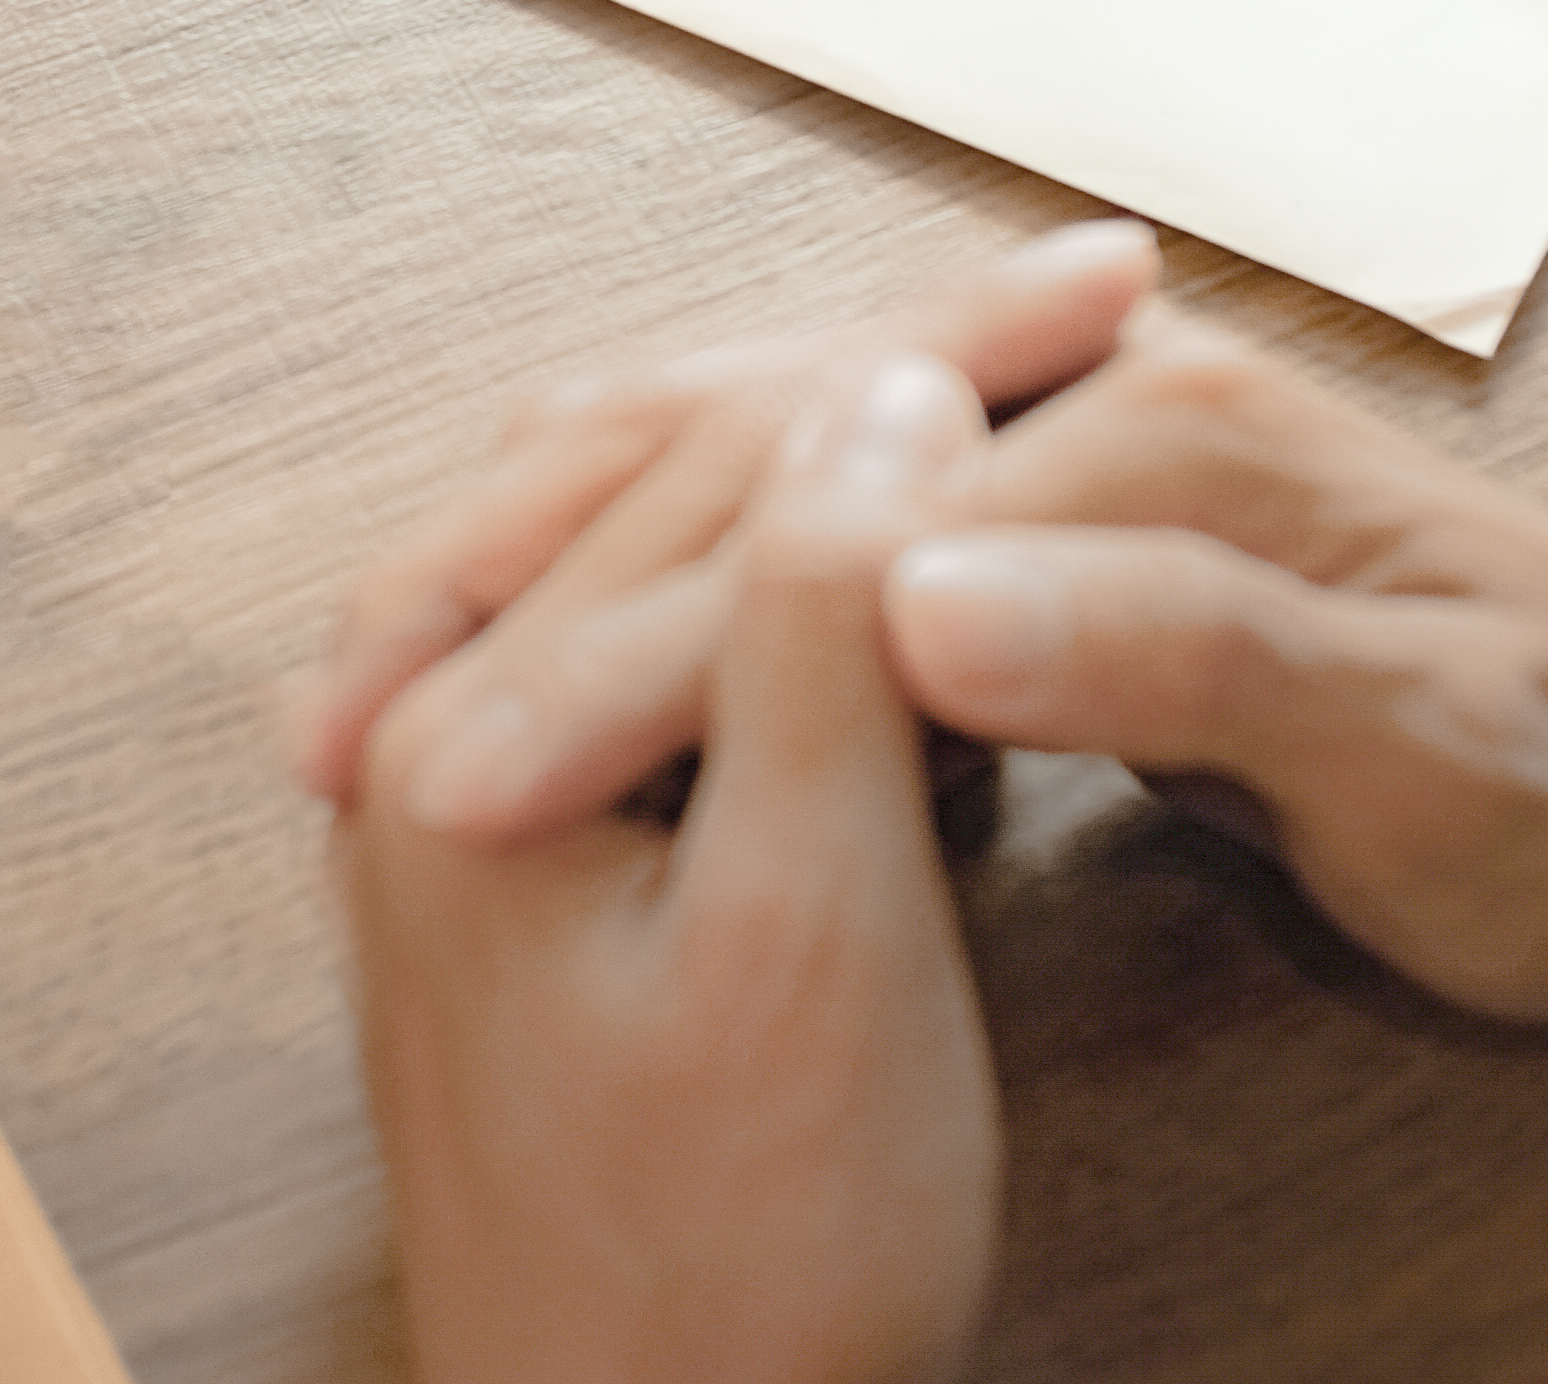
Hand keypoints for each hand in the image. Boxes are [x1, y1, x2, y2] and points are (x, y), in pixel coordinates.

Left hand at [342, 349, 1001, 1383]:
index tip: (1116, 283)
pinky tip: (915, 544)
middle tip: (1096, 286)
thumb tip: (888, 382)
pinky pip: (674, 630)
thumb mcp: (819, 933)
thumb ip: (832, 643)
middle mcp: (432, 734)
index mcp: (469, 732)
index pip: (733, 455)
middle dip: (897, 356)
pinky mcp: (552, 862)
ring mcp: (479, 798)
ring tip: (1018, 358)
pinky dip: (807, 558)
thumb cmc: (743, 1264)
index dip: (942, 345)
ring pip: (675, 528)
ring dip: (848, 437)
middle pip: (684, 459)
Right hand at [352, 272, 1547, 1027]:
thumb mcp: (1416, 752)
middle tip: (341, 742)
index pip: (799, 540)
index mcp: (1150, 447)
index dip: (613, 670)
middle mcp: (1090, 416)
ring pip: (735, 472)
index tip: (450, 788)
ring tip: (385, 698)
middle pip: (728, 457)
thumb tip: (919, 585)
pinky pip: (797, 535)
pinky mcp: (1060, 547)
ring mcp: (1067, 468)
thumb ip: (1182, 663)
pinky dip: (649, 593)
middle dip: (518, 590)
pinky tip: (563, 680)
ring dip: (553, 570)